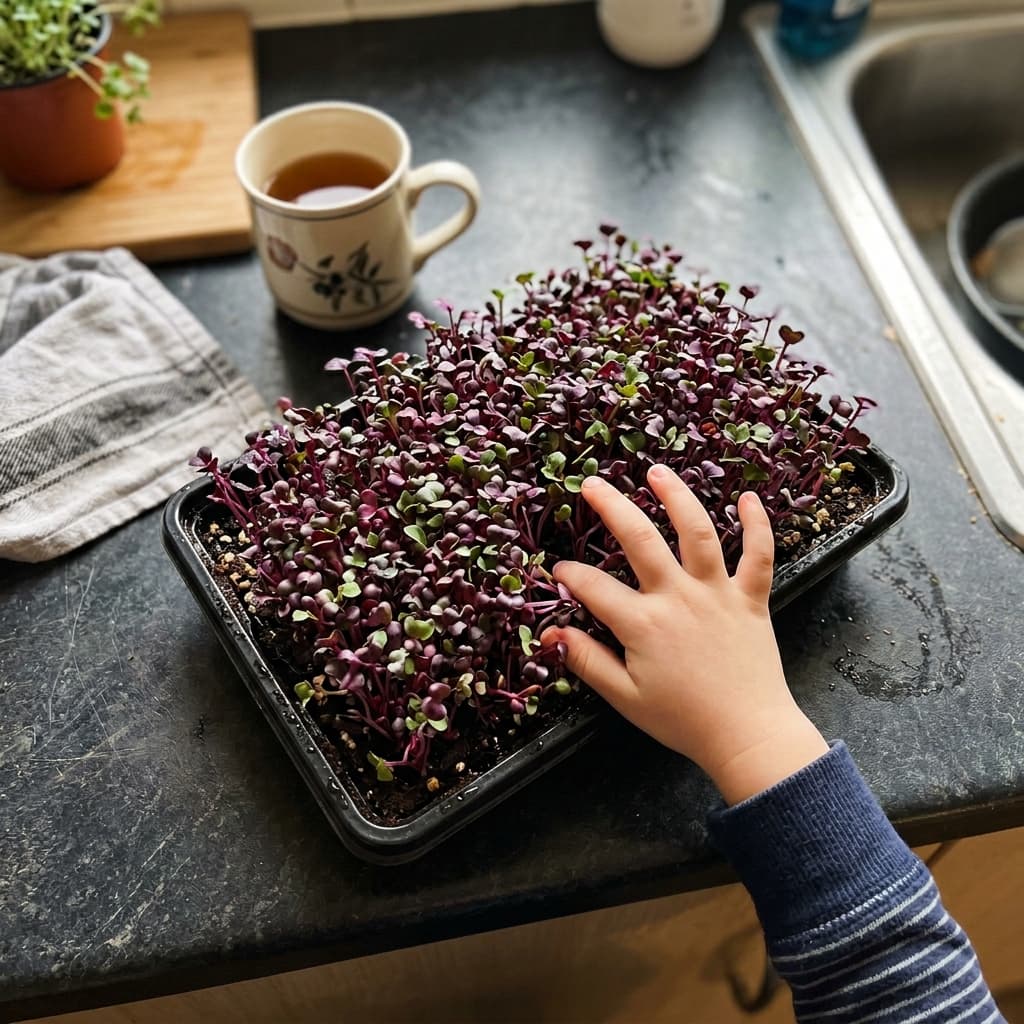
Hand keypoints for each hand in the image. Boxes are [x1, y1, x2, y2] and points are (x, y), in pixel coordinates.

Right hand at [542, 465, 827, 804]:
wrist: (748, 735)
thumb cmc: (683, 720)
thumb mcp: (625, 697)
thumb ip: (587, 661)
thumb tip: (550, 634)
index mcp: (644, 624)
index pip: (594, 587)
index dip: (570, 575)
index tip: (559, 570)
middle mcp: (679, 598)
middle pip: (640, 540)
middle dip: (612, 507)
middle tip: (591, 484)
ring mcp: (718, 593)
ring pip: (698, 532)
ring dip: (677, 497)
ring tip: (657, 471)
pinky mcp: (751, 599)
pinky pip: (758, 555)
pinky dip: (757, 525)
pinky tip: (747, 498)